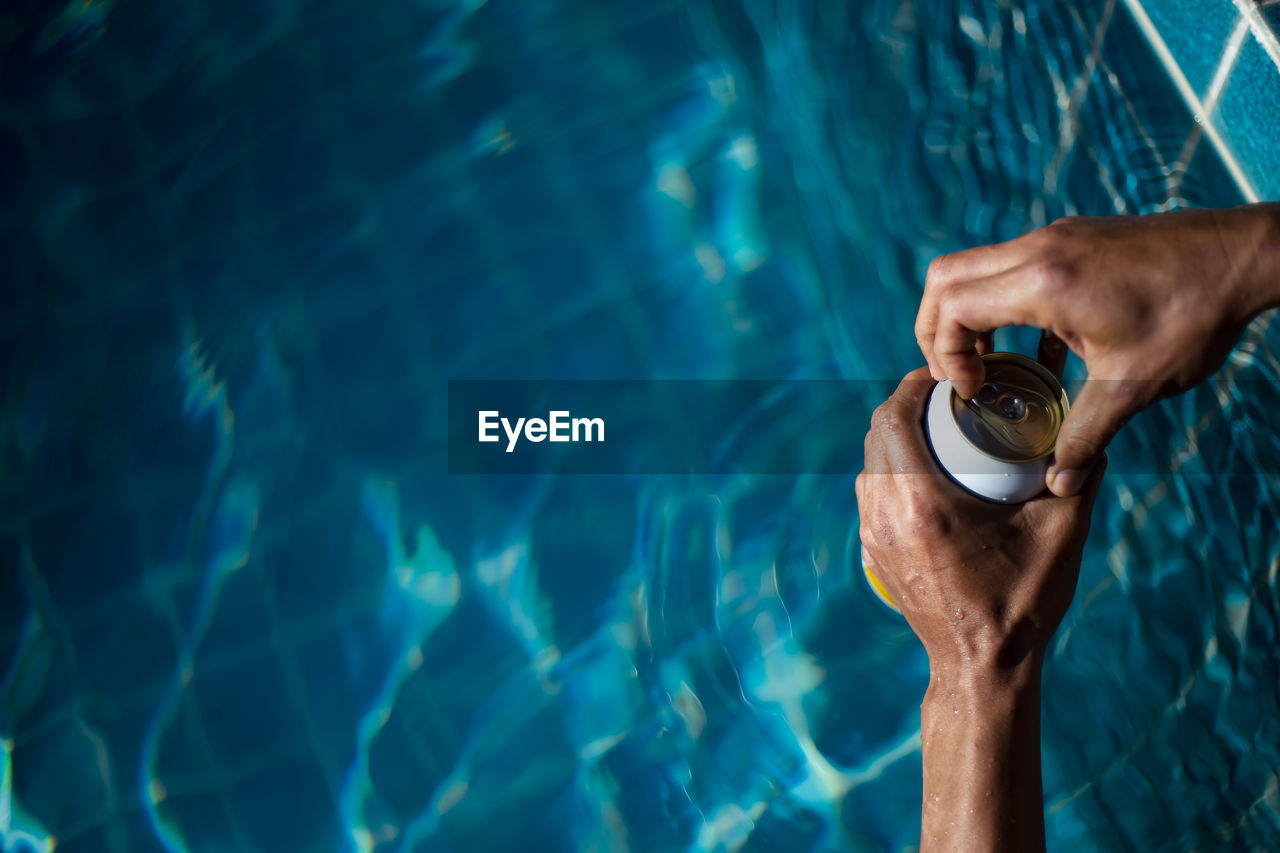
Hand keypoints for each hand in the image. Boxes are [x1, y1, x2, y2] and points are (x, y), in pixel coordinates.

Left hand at [856, 367, 1105, 671]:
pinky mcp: (874, 553)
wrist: (982, 668)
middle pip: (876, 434)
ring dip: (897, 437)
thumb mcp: (1060, 535)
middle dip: (906, 405)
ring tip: (938, 428)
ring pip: (869, 464)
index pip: (894, 417)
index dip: (914, 386)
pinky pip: (872, 494)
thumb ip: (1079, 480)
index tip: (945, 376)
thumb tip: (1091, 438)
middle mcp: (886, 514)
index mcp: (921, 503)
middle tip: (946, 396)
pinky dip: (892, 470)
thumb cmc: (1021, 603)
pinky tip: (927, 471)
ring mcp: (873, 536)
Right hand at [914, 204, 1279, 496]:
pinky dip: (996, 303)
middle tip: (957, 374)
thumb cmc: (1192, 312)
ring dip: (964, 315)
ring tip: (986, 363)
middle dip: (935, 329)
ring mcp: (1053, 238)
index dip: (945, 353)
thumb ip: (1084, 436)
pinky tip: (1032, 344)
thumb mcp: (1134, 385)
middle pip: (944, 278)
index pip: (954, 307)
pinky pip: (1006, 266)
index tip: (973, 388)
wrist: (1244, 256)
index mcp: (1045, 281)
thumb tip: (1058, 485)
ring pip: (971, 267)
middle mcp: (1039, 250)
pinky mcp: (1069, 239)